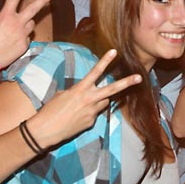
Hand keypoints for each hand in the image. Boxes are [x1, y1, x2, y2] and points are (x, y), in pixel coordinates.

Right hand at [0, 0, 55, 66]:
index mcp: (5, 16)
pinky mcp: (25, 45)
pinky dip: (22, 39)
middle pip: (33, 8)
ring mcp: (22, 35)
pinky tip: (11, 44)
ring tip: (12, 33)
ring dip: (25, 25)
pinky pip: (27, 38)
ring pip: (30, 24)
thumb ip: (6, 18)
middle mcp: (16, 24)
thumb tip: (15, 18)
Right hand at [26, 49, 141, 147]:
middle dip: (127, 83)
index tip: (114, 52)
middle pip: (112, 89)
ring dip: (100, 100)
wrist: (45, 131)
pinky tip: (75, 118)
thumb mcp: (62, 95)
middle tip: (139, 77)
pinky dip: (88, 113)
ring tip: (83, 105)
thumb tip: (84, 94)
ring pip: (103, 102)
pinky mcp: (91, 123)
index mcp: (80, 90)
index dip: (105, 61)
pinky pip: (94, 114)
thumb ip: (77, 92)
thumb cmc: (50, 111)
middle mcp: (89, 100)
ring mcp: (92, 112)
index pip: (95, 72)